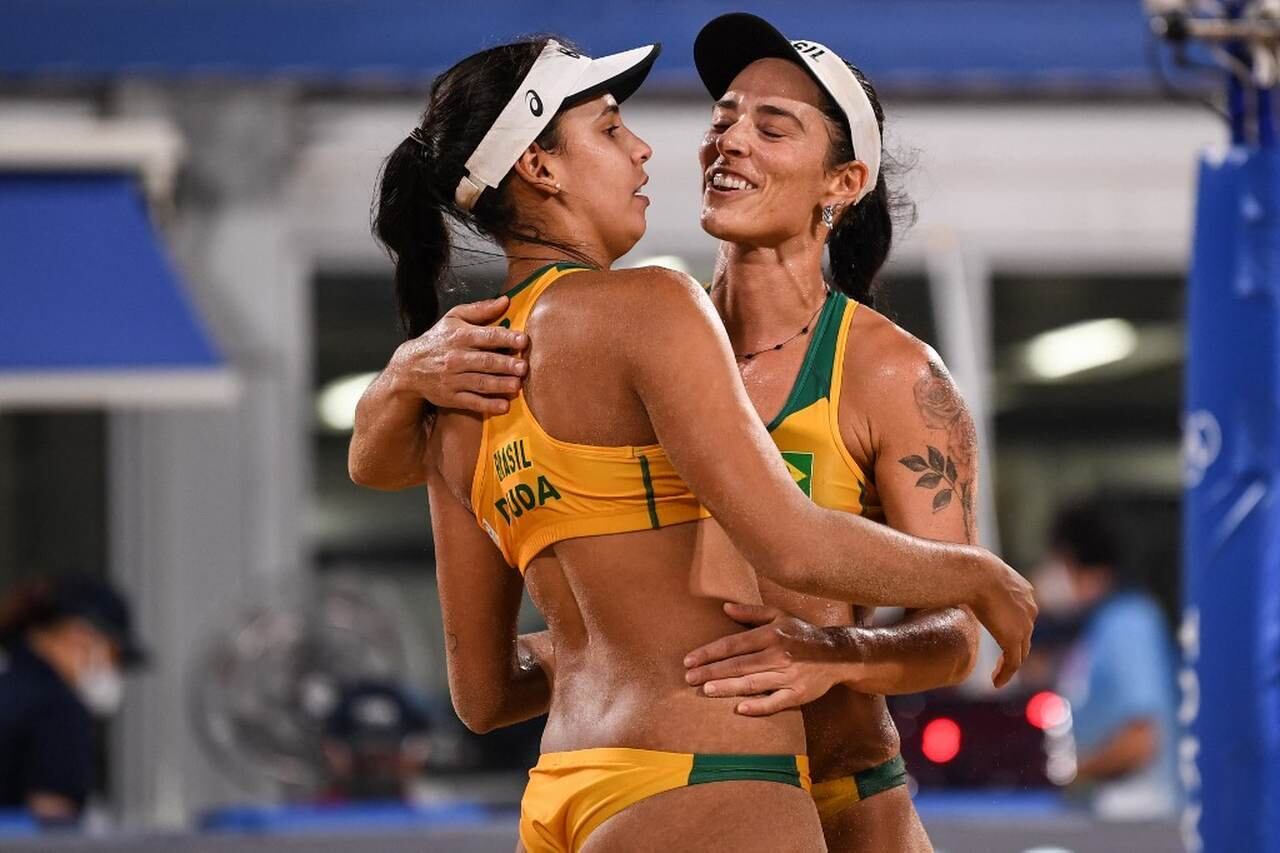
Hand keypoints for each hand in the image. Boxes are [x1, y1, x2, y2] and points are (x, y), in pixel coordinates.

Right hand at [387, 296, 527, 414]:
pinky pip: (471, 402)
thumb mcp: (454, 318)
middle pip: (484, 361)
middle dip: (505, 364)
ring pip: (480, 382)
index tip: (523, 340)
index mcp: (460, 336)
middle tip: (523, 367)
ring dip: (500, 385)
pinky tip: (504, 406)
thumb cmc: (439, 339)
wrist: (409, 367)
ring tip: (517, 385)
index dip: (506, 338)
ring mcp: (452, 379)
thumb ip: (480, 310)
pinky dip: (488, 405)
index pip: (486, 336)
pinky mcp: (451, 397)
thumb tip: (506, 300)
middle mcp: (456, 358)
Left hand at [683, 603, 846, 716]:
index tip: (689, 660)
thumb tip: (725, 607)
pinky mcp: (799, 694)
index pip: (733, 644)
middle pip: (738, 665)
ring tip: (706, 690)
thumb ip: (751, 612)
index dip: (709, 652)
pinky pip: (776, 702)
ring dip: (727, 687)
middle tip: (689, 678)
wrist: (838, 654)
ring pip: (752, 683)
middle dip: (711, 671)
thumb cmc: (802, 633)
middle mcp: (778, 655)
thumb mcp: (779, 615)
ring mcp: (788, 676)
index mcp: (770, 635)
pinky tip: (740, 709)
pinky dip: (758, 706)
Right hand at [971, 555, 1037, 688]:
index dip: (1013, 628)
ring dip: (1010, 665)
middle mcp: (1030, 608)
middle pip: (1025, 636)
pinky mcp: (1014, 639)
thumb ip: (975, 578)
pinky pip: (1013, 663)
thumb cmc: (971, 567)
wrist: (978, 573)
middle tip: (1002, 663)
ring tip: (998, 676)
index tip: (1000, 635)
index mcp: (1023, 591)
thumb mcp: (977, 572)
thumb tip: (957, 573)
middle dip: (1015, 650)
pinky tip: (995, 683)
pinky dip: (1005, 674)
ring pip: (1021, 652)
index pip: (1023, 615)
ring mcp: (1024, 625)